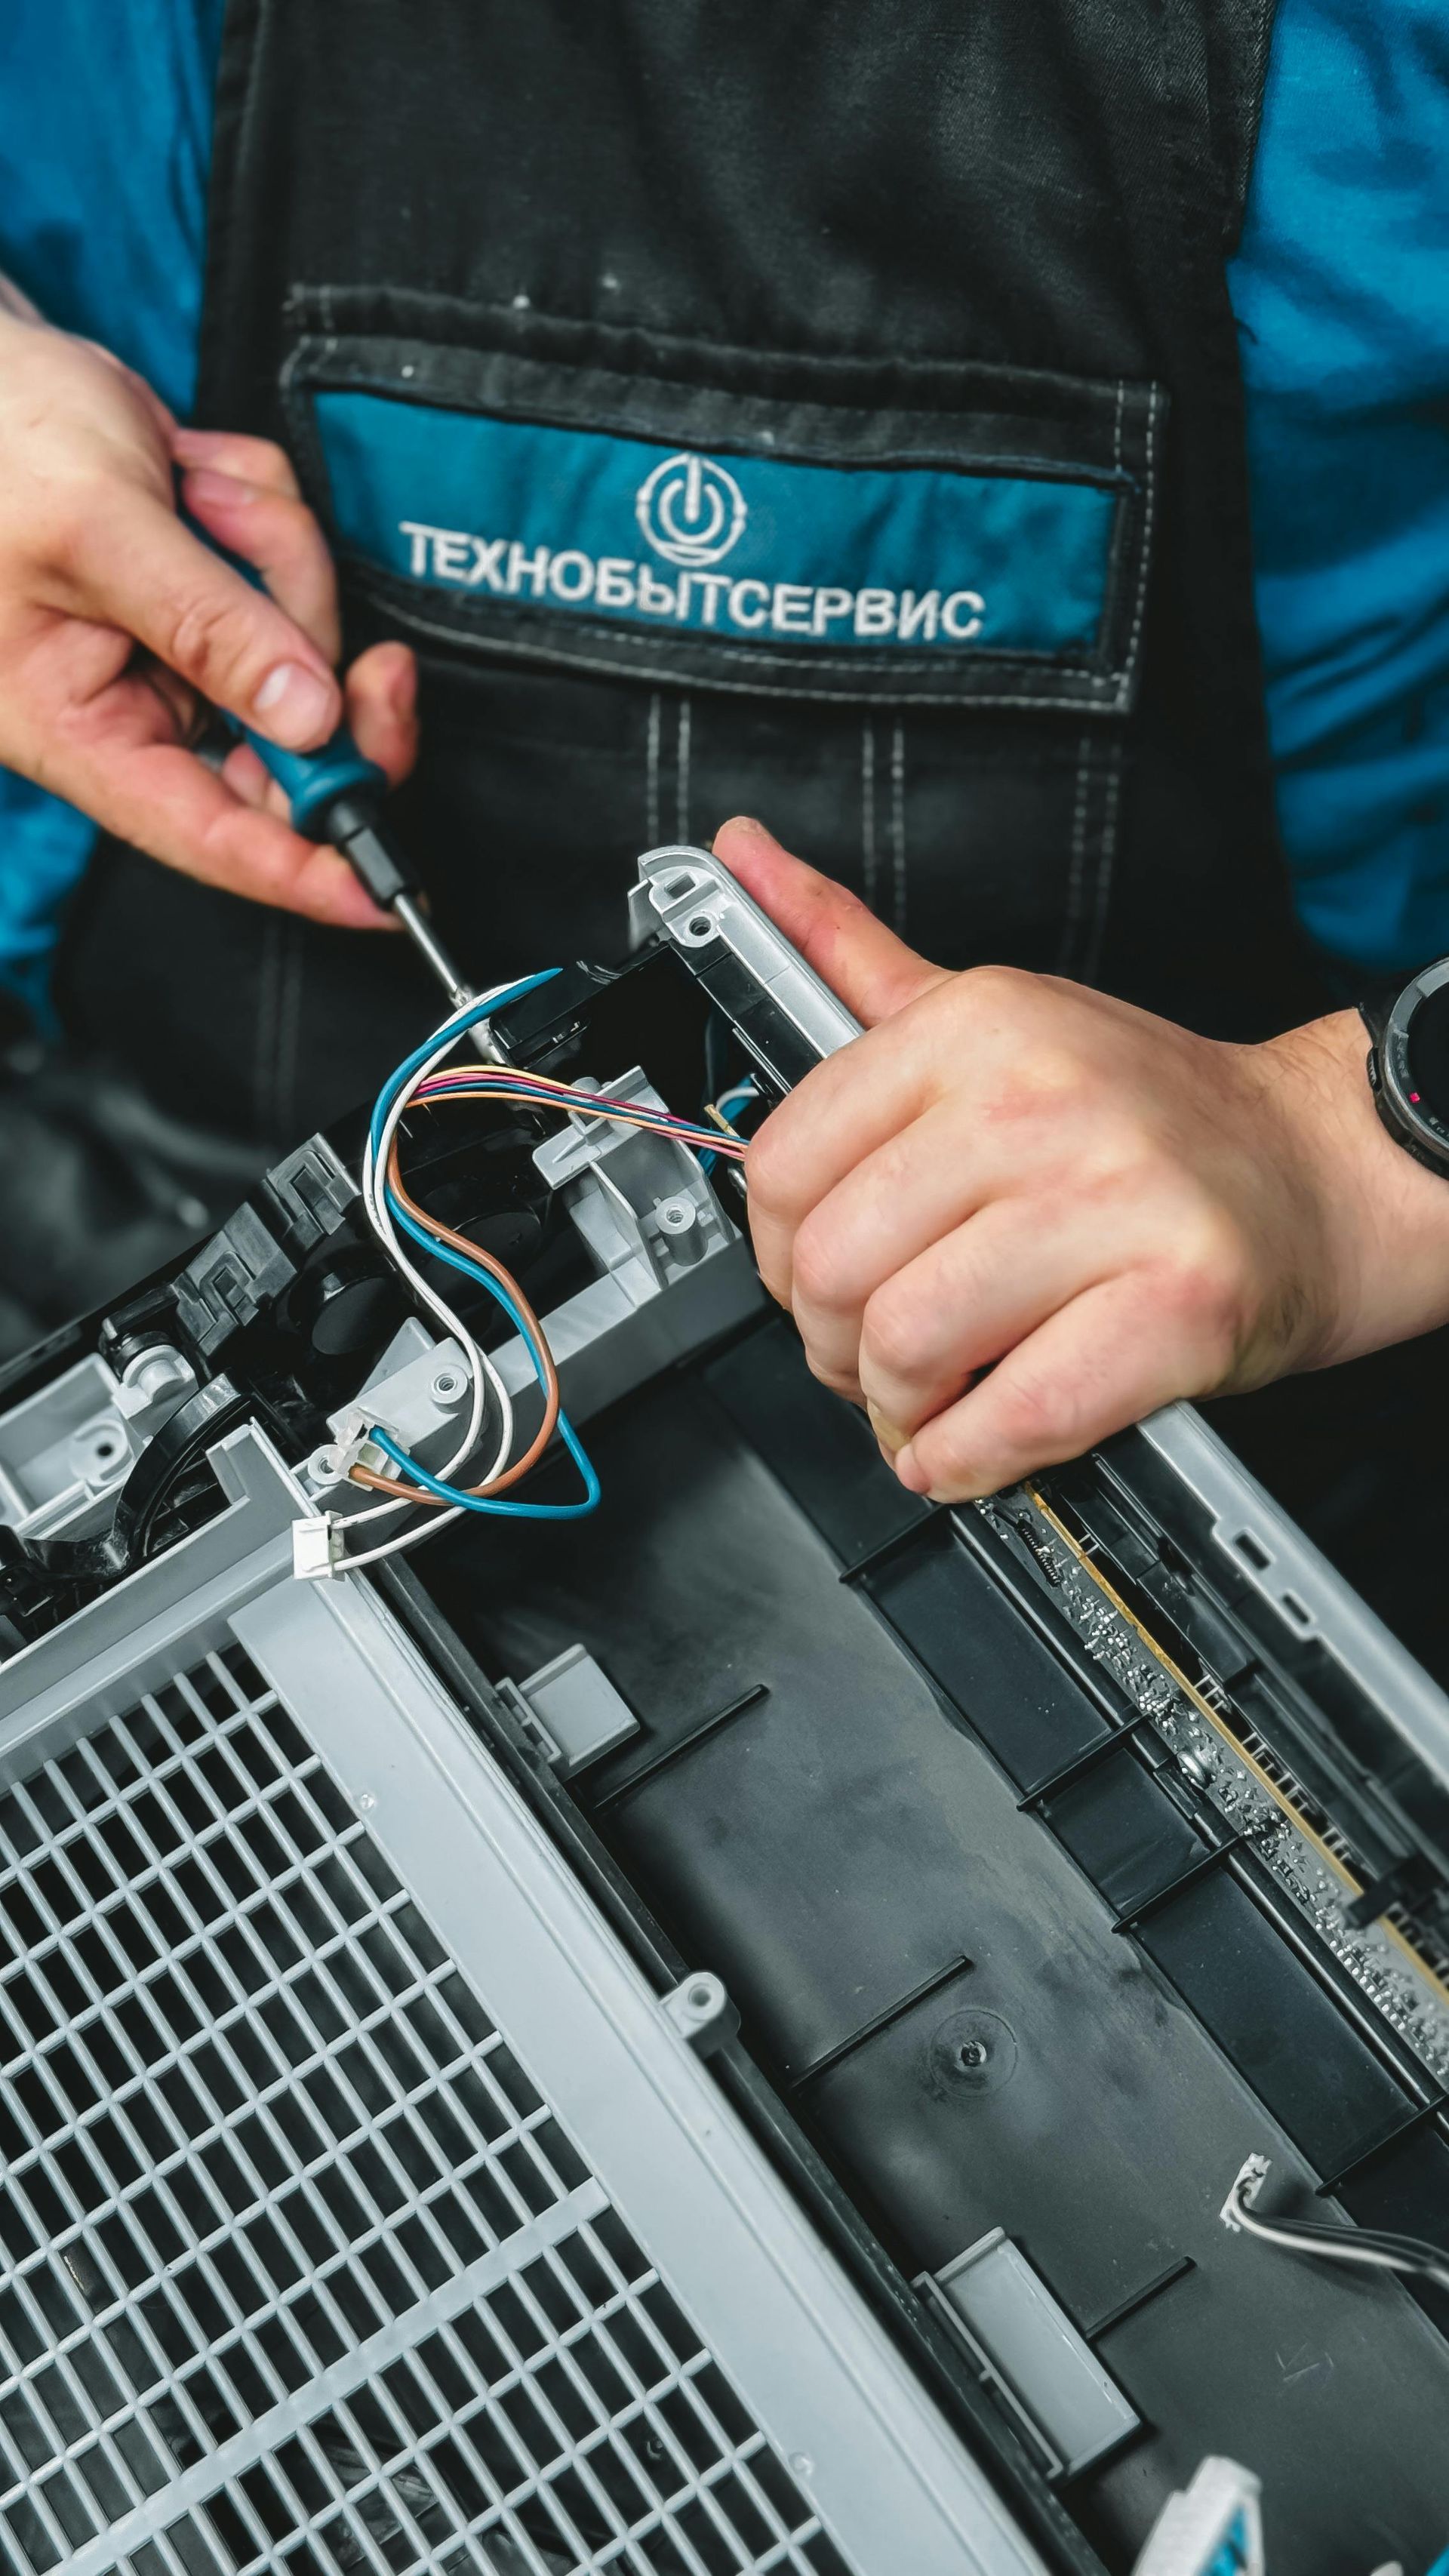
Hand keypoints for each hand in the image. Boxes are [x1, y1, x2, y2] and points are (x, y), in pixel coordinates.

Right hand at [0, 306, 416, 924]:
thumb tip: (307, 715)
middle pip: (294, 744)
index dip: (305, 871)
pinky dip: (265, 515)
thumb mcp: (95, 529)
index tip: (382, 892)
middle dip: (314, 650)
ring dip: (276, 553)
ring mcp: (185, 651)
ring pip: (307, 643)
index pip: (213, 834)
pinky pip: (293, 574)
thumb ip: (206, 625)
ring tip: (196, 490)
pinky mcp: (215, 594)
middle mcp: (142, 705)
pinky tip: (193, 474)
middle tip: (302, 586)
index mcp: (87, 732)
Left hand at [718, 817, 1448, 1499]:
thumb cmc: (1150, 1116)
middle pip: (833, 1269)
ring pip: (908, 1347)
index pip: (782, 1166)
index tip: (813, 1278)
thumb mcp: (995, 1012)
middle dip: (833, 1345)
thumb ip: (855, 955)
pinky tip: (973, 1444)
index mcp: (975, 1025)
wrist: (1320, 1171)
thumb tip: (742, 857)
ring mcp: (1114, 1202)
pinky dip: (968, 1458)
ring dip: (899, 1408)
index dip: (778, 1255)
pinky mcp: (1178, 1305)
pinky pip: (1017, 1416)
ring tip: (931, 1398)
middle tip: (873, 1355)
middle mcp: (1039, 1101)